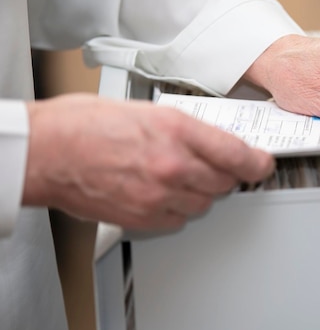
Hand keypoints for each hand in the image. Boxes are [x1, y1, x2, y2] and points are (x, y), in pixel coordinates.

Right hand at [21, 94, 274, 230]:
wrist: (46, 152)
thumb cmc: (83, 125)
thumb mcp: (145, 110)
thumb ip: (183, 128)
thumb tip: (208, 141)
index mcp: (176, 130)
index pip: (237, 153)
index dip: (257, 162)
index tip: (263, 164)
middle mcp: (173, 164)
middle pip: (226, 181)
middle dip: (227, 174)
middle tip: (217, 166)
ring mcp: (159, 195)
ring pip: (205, 202)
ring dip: (202, 191)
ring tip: (180, 177)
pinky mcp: (144, 217)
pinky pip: (180, 219)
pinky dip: (180, 209)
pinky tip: (164, 193)